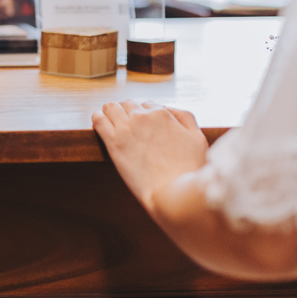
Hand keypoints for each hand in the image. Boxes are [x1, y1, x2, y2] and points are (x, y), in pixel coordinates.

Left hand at [92, 100, 208, 212]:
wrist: (173, 193)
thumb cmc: (189, 170)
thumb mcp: (198, 138)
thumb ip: (185, 118)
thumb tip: (168, 108)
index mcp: (162, 114)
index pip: (148, 105)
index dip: (146, 116)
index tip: (145, 127)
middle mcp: (142, 117)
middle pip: (128, 104)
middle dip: (128, 112)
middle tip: (129, 127)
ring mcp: (126, 129)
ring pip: (110, 107)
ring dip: (111, 112)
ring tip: (112, 123)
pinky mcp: (113, 143)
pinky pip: (98, 120)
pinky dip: (98, 119)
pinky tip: (101, 126)